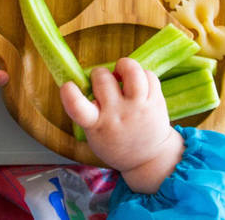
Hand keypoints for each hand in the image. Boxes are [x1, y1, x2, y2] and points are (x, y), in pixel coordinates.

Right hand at [60, 57, 183, 193]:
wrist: (149, 159)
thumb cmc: (115, 142)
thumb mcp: (94, 134)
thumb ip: (87, 110)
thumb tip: (85, 79)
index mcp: (96, 124)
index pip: (78, 108)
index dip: (70, 94)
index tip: (67, 86)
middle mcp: (118, 114)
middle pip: (103, 78)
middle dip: (99, 74)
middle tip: (103, 82)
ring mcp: (139, 107)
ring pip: (132, 71)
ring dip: (124, 65)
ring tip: (122, 73)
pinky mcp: (156, 101)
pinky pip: (149, 75)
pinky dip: (142, 74)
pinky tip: (138, 83)